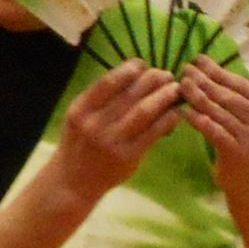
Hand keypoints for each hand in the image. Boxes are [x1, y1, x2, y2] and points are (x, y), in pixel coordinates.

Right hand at [45, 60, 185, 203]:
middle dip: (152, 79)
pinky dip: (167, 120)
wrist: (73, 182)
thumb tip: (136, 75)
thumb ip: (100, 99)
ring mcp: (111, 141)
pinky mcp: (128, 157)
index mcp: (81, 110)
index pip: (108, 82)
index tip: (142, 64)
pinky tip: (175, 114)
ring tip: (174, 89)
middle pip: (130, 94)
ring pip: (144, 111)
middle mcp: (94, 124)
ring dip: (163, 96)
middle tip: (166, 75)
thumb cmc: (80, 145)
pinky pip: (153, 133)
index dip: (129, 69)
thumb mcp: (79, 118)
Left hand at [177, 58, 248, 181]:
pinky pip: (213, 130)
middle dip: (205, 80)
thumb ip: (235, 100)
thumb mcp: (248, 120)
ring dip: (198, 96)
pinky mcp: (237, 152)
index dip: (218, 70)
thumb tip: (206, 72)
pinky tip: (183, 111)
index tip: (199, 59)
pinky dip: (197, 119)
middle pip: (228, 95)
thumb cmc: (245, 146)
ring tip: (181, 86)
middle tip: (185, 70)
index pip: (240, 84)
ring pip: (219, 111)